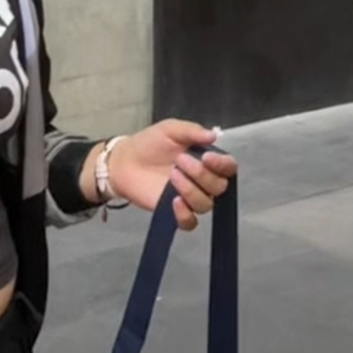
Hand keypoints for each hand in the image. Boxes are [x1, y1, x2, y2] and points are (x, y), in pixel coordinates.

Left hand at [106, 121, 236, 231]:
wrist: (124, 161)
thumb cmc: (150, 143)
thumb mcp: (171, 129)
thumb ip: (192, 131)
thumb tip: (214, 134)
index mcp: (207, 161)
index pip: (228, 168)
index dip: (223, 165)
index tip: (207, 157)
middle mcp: (204, 182)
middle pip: (219, 187)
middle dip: (201, 174)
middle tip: (179, 161)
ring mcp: (190, 199)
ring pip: (206, 204)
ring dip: (191, 190)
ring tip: (172, 175)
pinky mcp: (175, 213)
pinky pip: (190, 223)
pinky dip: (186, 215)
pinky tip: (175, 202)